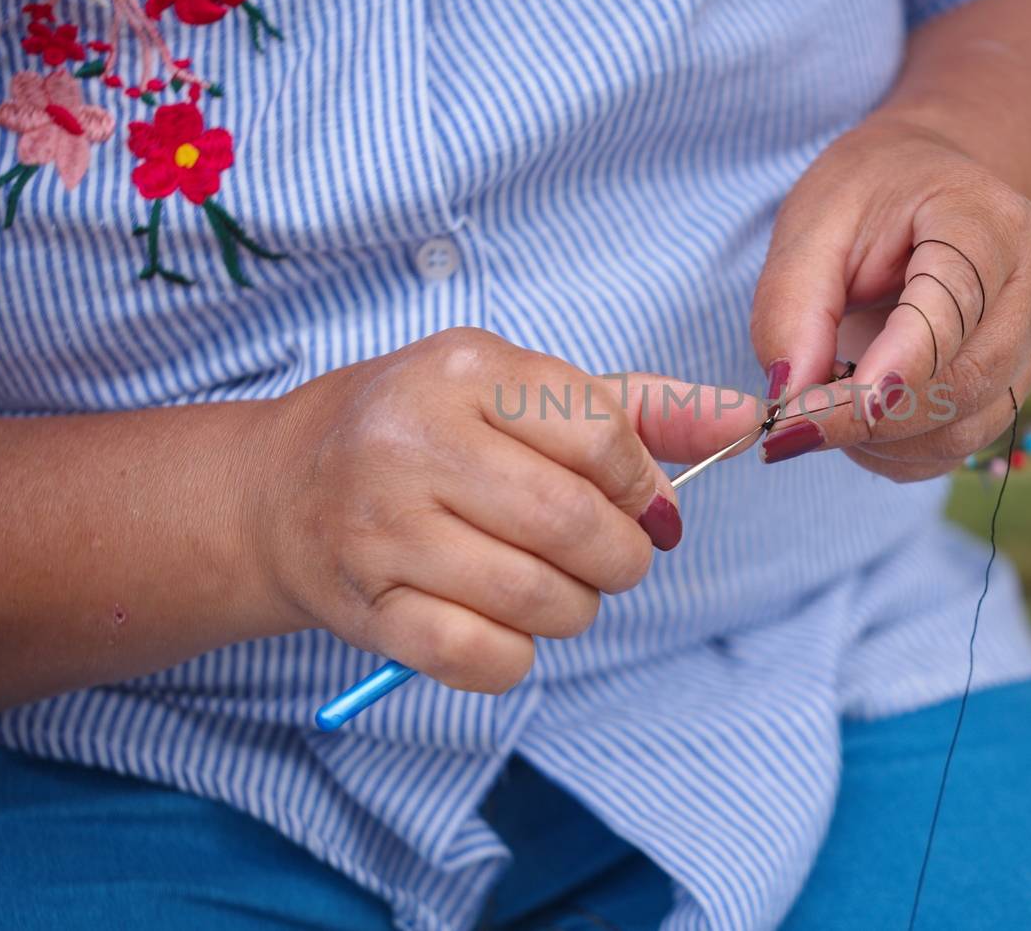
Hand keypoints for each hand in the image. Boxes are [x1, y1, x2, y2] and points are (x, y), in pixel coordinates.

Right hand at [255, 329, 760, 692]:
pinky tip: (503, 624)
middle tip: (609, 558)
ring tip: (553, 586)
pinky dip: (516, 656)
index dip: (641, 488)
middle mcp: (413, 442)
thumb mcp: (521, 392)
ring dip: (574, 608)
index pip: (601, 438)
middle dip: (620, 558)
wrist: (281, 487)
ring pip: (538, 598)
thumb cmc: (426, 430)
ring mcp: (381, 529)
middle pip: (575, 525)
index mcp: (464, 371)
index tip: (638, 504)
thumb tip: (749, 423)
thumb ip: (640, 408)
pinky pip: (482, 658)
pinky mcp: (365, 608)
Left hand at [751, 117, 1030, 480]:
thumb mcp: (813, 222)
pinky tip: (855, 421)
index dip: (886, 371)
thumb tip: (790, 394)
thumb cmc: (869, 195)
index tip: (812, 413)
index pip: (950, 312)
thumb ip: (792, 306)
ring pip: (965, 428)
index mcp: (989, 222)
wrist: (926, 188)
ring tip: (819, 410)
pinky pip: (958, 447)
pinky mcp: (1014, 384)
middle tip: (790, 426)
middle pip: (965, 381)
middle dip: (869, 417)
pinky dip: (897, 451)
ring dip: (880, 440)